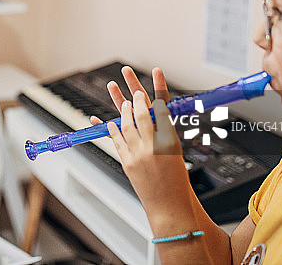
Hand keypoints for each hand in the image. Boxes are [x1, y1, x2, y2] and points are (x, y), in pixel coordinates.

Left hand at [89, 66, 192, 223]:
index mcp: (172, 141)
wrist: (170, 207)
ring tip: (113, 88)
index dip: (157, 89)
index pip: (163, 109)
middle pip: (142, 112)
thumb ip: (164, 132)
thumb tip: (155, 114)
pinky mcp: (127, 163)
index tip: (155, 74)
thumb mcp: (177, 152)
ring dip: (120, 105)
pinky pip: (116, 140)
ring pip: (126, 123)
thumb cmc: (177, 182)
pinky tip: (103, 118)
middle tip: (130, 78)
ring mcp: (139, 154)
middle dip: (135, 93)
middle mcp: (154, 146)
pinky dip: (110, 128)